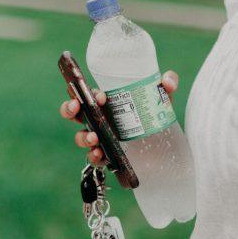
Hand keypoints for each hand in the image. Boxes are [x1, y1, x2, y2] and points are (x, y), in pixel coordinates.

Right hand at [58, 71, 179, 164]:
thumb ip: (167, 84)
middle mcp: (100, 119)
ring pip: (81, 136)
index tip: (100, 96)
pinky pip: (94, 158)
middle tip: (76, 107)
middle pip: (75, 112)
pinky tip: (98, 154)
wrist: (165, 145)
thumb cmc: (156, 115)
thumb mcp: (162, 98)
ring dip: (83, 136)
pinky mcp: (108, 155)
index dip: (86, 92)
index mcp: (107, 102)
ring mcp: (102, 138)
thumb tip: (168, 80)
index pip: (88, 94)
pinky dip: (93, 156)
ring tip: (94, 137)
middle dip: (69, 108)